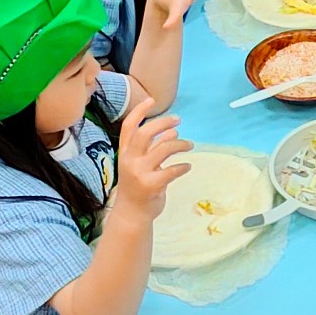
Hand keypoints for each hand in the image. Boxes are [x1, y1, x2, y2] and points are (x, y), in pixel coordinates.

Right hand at [113, 97, 192, 218]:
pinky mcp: (152, 185)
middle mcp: (130, 160)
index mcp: (125, 153)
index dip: (139, 111)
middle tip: (179, 121)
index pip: (129, 127)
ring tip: (190, 145)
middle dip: (164, 123)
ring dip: (181, 144)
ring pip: (164, 149)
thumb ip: (153, 147)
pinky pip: (172, 170)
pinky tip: (187, 167)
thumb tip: (171, 131)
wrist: (131, 214)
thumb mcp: (140, 164)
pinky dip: (183, 166)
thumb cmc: (138, 186)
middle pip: (146, 133)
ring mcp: (140, 172)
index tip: (151, 100)